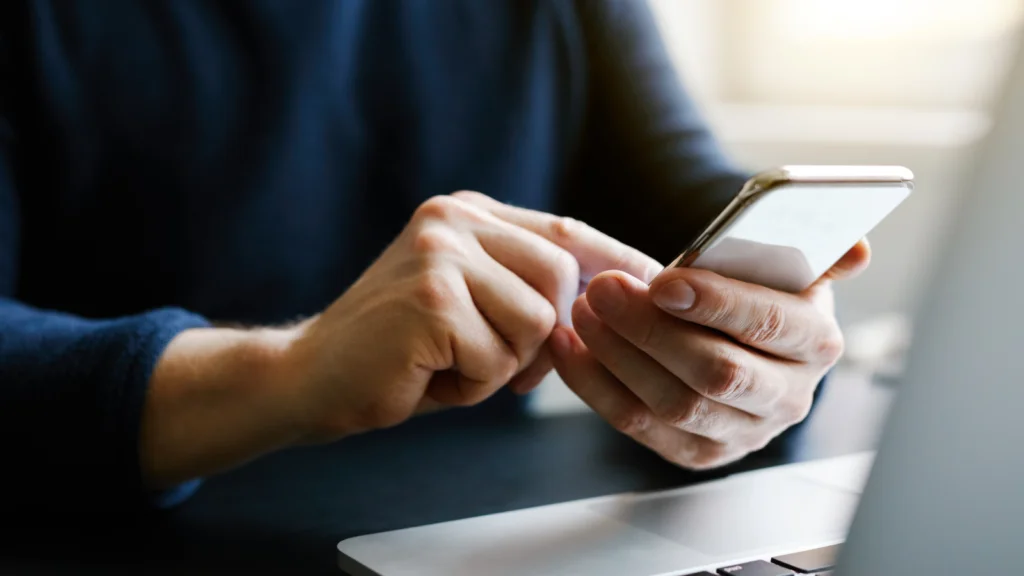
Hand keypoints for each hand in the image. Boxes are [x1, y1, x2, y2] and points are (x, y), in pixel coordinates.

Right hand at [282, 192, 659, 440]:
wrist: (308, 378)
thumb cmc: (396, 353)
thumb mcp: (467, 304)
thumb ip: (523, 287)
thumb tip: (611, 299)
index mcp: (467, 213)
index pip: (565, 232)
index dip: (615, 264)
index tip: (658, 286)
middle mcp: (454, 219)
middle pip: (562, 282)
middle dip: (537, 339)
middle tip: (480, 360)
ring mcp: (440, 254)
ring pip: (537, 323)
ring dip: (499, 366)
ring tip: (444, 363)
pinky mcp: (431, 298)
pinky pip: (498, 358)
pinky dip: (470, 385)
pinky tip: (424, 374)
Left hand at [550, 240, 870, 469]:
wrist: (740, 336)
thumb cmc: (757, 290)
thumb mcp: (789, 264)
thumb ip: (817, 253)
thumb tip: (858, 251)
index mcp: (816, 342)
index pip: (771, 325)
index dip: (717, 303)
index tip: (663, 281)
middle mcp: (788, 396)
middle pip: (716, 372)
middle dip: (651, 330)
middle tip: (605, 288)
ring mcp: (743, 431)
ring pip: (673, 403)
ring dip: (617, 355)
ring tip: (584, 310)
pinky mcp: (700, 452)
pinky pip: (638, 425)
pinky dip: (596, 385)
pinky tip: (571, 347)